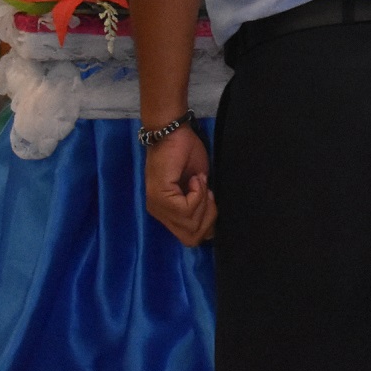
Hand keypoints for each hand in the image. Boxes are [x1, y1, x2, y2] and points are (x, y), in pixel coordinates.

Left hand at [144, 127, 215, 245]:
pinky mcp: (160, 196)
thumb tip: (212, 227)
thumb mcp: (199, 185)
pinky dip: (199, 195)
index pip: (191, 238)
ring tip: (200, 182)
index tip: (210, 197)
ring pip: (191, 224)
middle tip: (208, 192)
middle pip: (192, 237)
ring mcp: (158, 206)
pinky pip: (187, 210)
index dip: (208, 223)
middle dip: (208, 217)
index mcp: (167, 212)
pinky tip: (195, 179)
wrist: (173, 132)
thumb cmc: (186, 153)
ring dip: (204, 203)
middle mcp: (159, 214)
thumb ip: (200, 205)